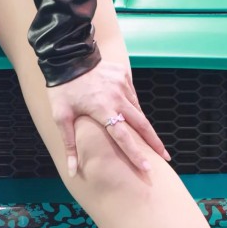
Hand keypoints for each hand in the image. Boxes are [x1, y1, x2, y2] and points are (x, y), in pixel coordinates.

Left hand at [46, 60, 169, 178]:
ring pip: (137, 109)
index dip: (135, 153)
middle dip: (155, 142)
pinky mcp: (124, 75)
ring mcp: (123, 85)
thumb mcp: (60, 117)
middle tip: (166, 157)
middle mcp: (117, 97)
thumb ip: (69, 144)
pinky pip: (132, 96)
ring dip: (142, 125)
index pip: (123, 136)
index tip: (147, 167)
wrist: (67, 55)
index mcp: (102, 109)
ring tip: (149, 139)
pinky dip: (132, 107)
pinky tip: (130, 114)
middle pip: (142, 124)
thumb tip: (72, 171)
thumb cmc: (62, 89)